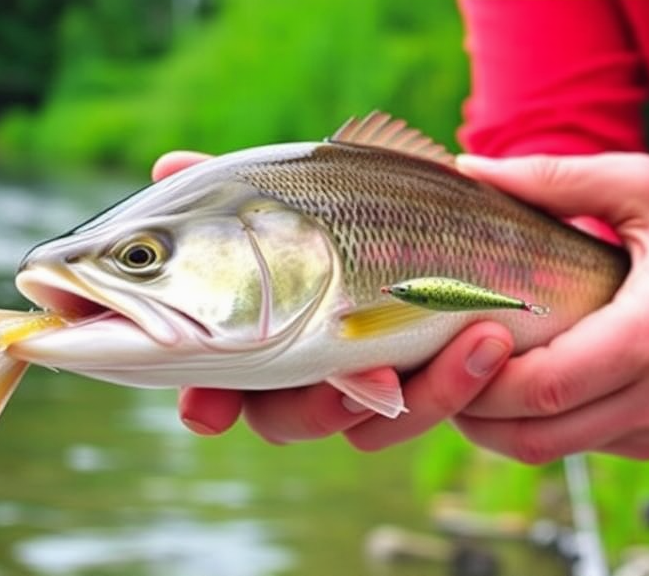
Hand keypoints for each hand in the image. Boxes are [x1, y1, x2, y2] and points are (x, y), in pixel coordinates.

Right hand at [152, 151, 512, 448]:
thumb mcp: (296, 189)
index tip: (205, 413)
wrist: (462, 220)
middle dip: (309, 409)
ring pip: (358, 427)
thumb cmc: (359, 203)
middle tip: (345, 383)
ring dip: (394, 394)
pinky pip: (427, 411)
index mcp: (260, 334)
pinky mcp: (426, 388)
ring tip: (439, 348)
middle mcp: (307, 368)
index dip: (207, 405)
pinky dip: (451, 383)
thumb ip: (228, 186)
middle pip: (283, 420)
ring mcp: (369, 382)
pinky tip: (483, 340)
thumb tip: (166, 165)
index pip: (218, 384)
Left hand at [451, 152, 648, 461]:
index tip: (437, 340)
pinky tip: (500, 383)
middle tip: (424, 366)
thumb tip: (467, 169)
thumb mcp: (642, 182)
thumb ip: (553, 178)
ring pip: (547, 450)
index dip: (479, 377)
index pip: (546, 385)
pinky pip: (572, 445)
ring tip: (450, 374)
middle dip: (468, 407)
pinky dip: (525, 424)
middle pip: (535, 433)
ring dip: (488, 423)